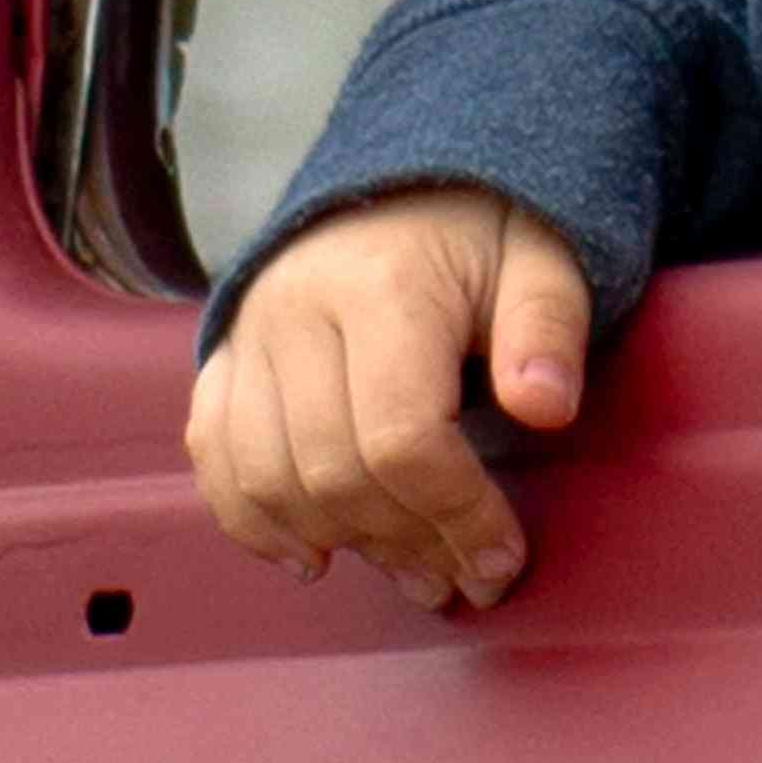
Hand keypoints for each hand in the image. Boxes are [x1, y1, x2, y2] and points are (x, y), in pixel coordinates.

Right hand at [183, 186, 580, 611]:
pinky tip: (313, 555)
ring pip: (266, 476)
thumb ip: (549, 329)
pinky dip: (252, 519)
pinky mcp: (222, 356)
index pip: (402, 436)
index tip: (502, 557)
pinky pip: (212, 454)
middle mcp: (295, 311)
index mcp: (383, 287)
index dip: (455, 513)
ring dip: (339, 542)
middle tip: (463, 580)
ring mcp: (247, 335)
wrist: (400, 182)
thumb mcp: (543, 262)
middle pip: (332, 469)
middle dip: (406, 542)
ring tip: (410, 574)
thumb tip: (546, 407)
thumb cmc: (484, 232)